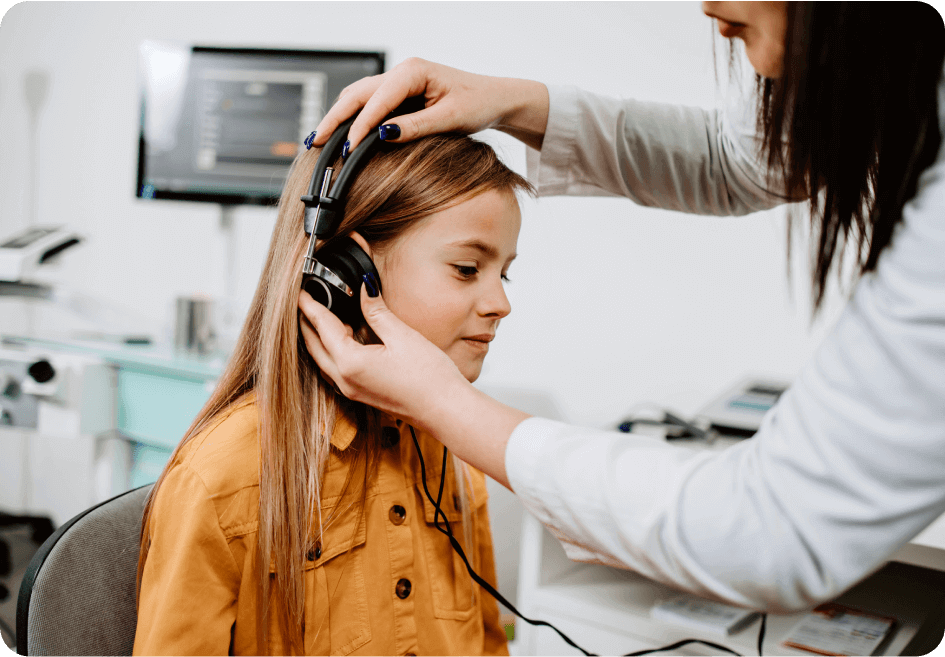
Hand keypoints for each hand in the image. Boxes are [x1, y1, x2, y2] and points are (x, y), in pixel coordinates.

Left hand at [298, 286, 467, 427]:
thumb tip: (365, 288)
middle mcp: (345, 380)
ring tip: (322, 317)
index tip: (302, 291)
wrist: (446, 411)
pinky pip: (336, 371)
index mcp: (350, 363)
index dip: (311, 306)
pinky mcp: (363, 395)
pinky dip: (332, 352)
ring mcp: (352, 391)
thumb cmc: (429, 377)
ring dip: (319, 339)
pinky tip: (345, 342)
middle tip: (307, 301)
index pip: (322, 326)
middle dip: (308, 322)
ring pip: (323, 360)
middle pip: (315, 345)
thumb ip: (377, 311)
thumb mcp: (402, 336)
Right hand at [310, 57, 549, 151]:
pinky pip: (369, 104)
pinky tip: (341, 135)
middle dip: (335, 118)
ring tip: (319, 140)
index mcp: (413, 71)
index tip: (347, 148)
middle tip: (316, 142)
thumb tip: (383, 135)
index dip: (359, 125)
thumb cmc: (477, 104)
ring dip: (339, 117)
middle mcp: (402, 72)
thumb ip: (416, 126)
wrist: (494, 99)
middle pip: (357, 94)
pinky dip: (352, 118)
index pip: (377, 100)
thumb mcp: (449, 119)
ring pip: (358, 97)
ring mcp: (399, 81)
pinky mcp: (400, 93)